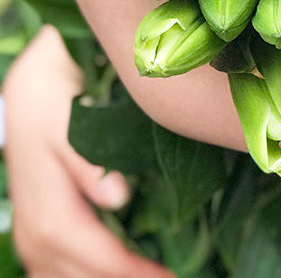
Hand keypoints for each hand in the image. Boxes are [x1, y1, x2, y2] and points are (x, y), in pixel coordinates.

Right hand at [3, 25, 173, 277]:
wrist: (28, 99)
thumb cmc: (55, 108)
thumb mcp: (71, 127)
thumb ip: (89, 166)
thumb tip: (117, 197)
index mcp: (51, 217)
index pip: (100, 259)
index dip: (136, 272)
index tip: (171, 276)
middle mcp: (37, 239)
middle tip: (172, 275)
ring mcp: (34, 243)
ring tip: (155, 272)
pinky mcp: (38, 238)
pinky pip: (61, 273)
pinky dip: (92, 275)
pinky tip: (125, 269)